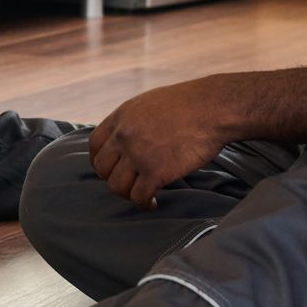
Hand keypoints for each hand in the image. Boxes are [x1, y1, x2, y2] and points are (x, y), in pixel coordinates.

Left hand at [89, 78, 238, 208]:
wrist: (212, 108)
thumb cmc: (189, 104)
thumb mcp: (149, 103)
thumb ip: (133, 120)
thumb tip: (127, 137)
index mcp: (121, 117)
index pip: (94, 145)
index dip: (100, 161)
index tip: (111, 169)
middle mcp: (123, 136)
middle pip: (103, 169)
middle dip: (113, 179)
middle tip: (129, 184)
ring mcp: (137, 155)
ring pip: (117, 186)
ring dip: (128, 194)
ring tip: (142, 196)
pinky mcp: (155, 172)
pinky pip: (138, 196)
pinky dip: (144, 203)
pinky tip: (153, 203)